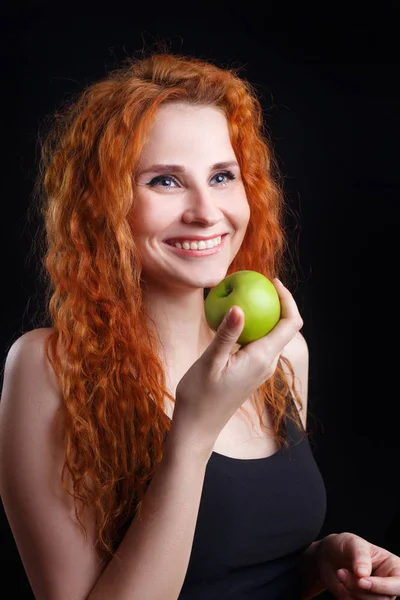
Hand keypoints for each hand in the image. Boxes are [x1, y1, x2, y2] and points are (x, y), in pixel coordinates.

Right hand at [171, 279, 302, 456]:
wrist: (198, 425)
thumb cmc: (200, 396)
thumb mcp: (209, 362)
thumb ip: (226, 334)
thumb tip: (239, 307)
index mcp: (262, 358)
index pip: (290, 324)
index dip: (288, 299)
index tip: (272, 282)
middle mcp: (267, 363)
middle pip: (285, 327)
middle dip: (277, 302)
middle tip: (257, 283)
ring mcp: (261, 369)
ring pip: (272, 335)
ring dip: (265, 314)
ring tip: (246, 294)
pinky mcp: (252, 371)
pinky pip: (259, 343)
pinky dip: (252, 327)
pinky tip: (234, 319)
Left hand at [317, 532, 399, 598]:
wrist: (330, 555)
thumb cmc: (346, 546)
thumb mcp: (353, 543)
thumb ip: (360, 556)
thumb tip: (363, 574)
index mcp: (394, 568)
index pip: (399, 585)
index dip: (384, 586)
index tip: (361, 580)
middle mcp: (388, 586)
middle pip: (383, 599)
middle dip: (360, 588)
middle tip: (341, 572)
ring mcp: (376, 597)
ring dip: (351, 591)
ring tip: (340, 573)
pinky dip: (346, 596)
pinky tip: (340, 583)